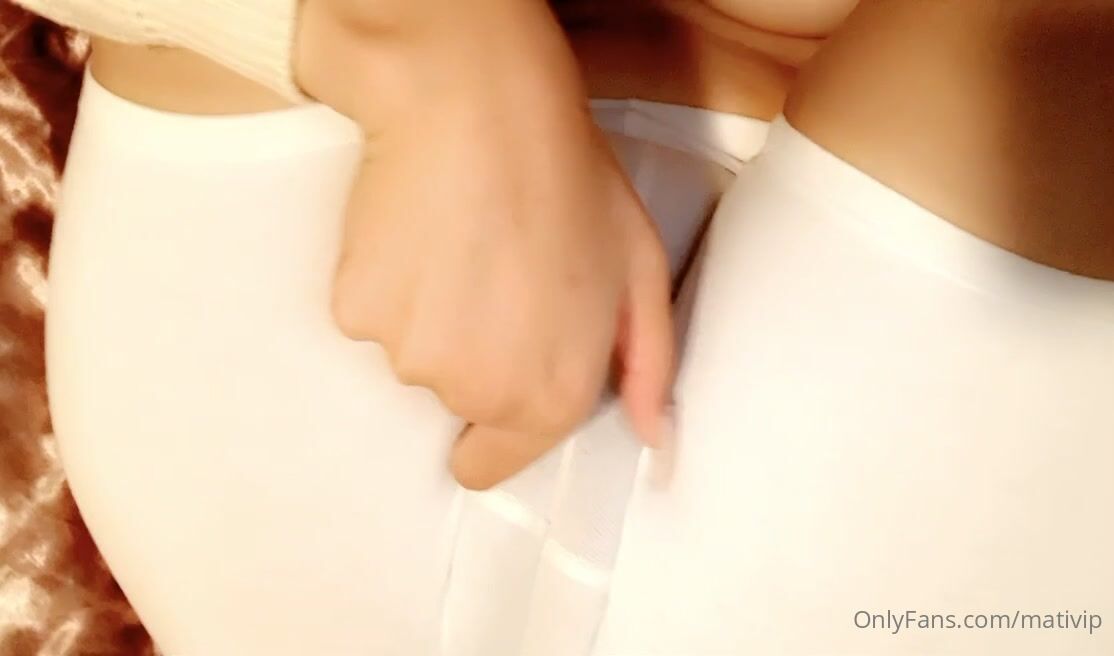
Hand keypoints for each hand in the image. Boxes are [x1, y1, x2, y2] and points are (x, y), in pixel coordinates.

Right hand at [297, 0, 674, 488]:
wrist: (477, 106)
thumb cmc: (565, 178)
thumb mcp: (639, 269)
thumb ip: (647, 365)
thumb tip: (647, 428)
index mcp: (548, 394)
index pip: (488, 464)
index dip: (492, 429)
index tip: (494, 382)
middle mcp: (475, 389)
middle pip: (454, 398)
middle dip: (472, 351)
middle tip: (497, 275)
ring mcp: (408, 353)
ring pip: (411, 351)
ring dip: (430, 313)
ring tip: (460, 243)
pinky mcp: (356, 310)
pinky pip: (371, 312)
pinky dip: (388, 283)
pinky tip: (418, 233)